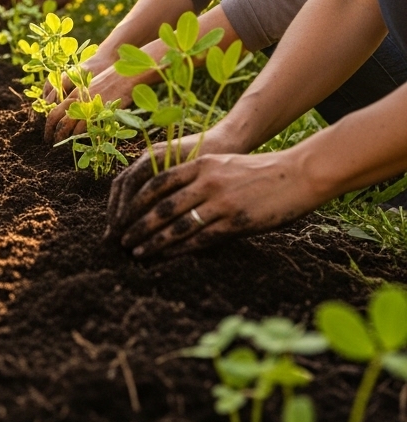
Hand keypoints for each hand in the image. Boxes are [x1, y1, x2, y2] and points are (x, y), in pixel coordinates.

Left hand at [43, 59, 135, 143]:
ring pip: (71, 129)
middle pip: (59, 123)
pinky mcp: (99, 115)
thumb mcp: (85, 88)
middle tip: (51, 143)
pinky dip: (81, 138)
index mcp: (72, 95)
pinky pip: (87, 130)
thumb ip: (75, 99)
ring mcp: (88, 110)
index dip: (48, 125)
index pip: (53, 113)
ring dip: (65, 139)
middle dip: (53, 135)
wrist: (123, 77)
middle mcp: (77, 103)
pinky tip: (79, 142)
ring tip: (62, 146)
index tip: (47, 133)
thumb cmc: (106, 82)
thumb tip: (67, 114)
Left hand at [103, 138, 318, 259]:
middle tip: (121, 239)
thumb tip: (172, 199)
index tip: (122, 215)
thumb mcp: (223, 165)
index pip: (157, 183)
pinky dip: (179, 249)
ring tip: (136, 252)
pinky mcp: (236, 222)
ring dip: (153, 241)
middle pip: (161, 206)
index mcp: (201, 164)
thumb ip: (198, 178)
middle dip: (137, 225)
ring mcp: (221, 202)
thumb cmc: (260, 171)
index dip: (135, 201)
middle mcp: (206, 182)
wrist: (299, 173)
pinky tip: (165, 256)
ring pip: (177, 225)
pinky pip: (201, 238)